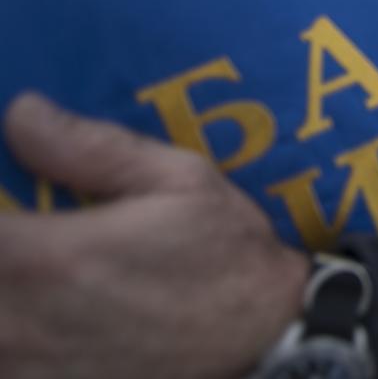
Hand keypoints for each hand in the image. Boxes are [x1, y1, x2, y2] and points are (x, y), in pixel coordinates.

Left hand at [0, 92, 307, 378]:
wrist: (264, 338)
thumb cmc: (226, 253)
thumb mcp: (180, 179)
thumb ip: (92, 148)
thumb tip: (21, 112)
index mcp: (49, 257)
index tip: (11, 193)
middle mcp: (21, 322)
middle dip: (5, 243)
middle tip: (32, 222)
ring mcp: (27, 369)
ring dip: (5, 288)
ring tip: (37, 266)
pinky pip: (4, 359)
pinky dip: (12, 330)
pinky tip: (42, 310)